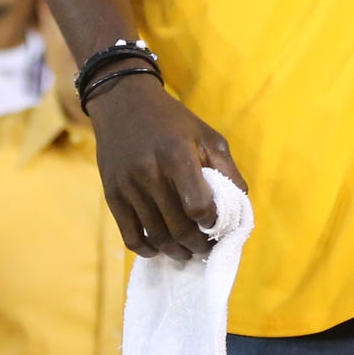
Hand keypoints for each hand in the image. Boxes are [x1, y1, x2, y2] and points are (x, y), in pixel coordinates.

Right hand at [85, 75, 247, 261]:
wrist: (122, 102)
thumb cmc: (172, 120)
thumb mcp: (206, 134)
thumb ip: (227, 169)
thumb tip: (241, 205)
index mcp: (177, 155)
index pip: (198, 206)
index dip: (212, 222)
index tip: (218, 225)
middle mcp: (150, 173)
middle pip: (178, 228)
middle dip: (198, 245)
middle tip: (206, 249)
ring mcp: (128, 186)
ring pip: (156, 236)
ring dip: (176, 252)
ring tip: (187, 252)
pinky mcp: (112, 195)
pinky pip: (130, 235)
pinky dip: (147, 250)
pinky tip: (159, 249)